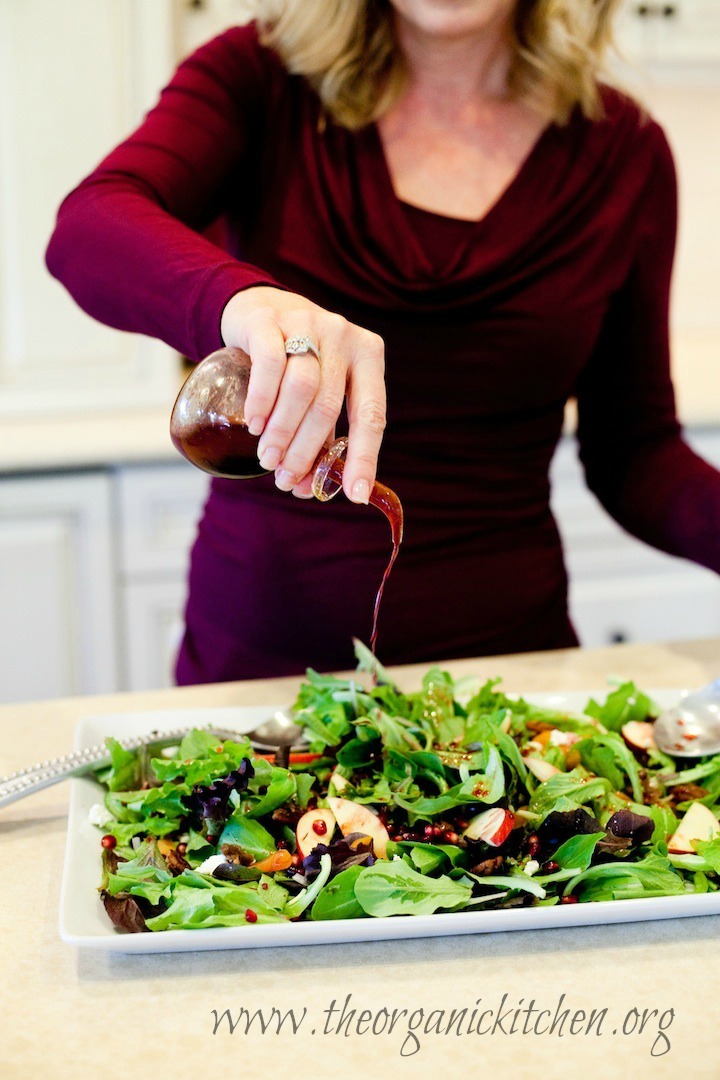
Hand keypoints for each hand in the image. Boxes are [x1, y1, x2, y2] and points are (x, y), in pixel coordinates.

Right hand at [220, 287, 385, 501]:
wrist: (261, 308)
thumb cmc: (297, 362)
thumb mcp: (320, 391)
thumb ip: (319, 436)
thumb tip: (305, 489)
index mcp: (369, 357)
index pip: (372, 415)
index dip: (364, 458)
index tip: (355, 495)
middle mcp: (344, 336)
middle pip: (329, 406)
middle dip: (305, 451)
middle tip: (285, 479)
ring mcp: (308, 323)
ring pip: (301, 388)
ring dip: (283, 431)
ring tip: (267, 458)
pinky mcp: (270, 320)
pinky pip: (270, 364)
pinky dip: (262, 400)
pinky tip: (254, 424)